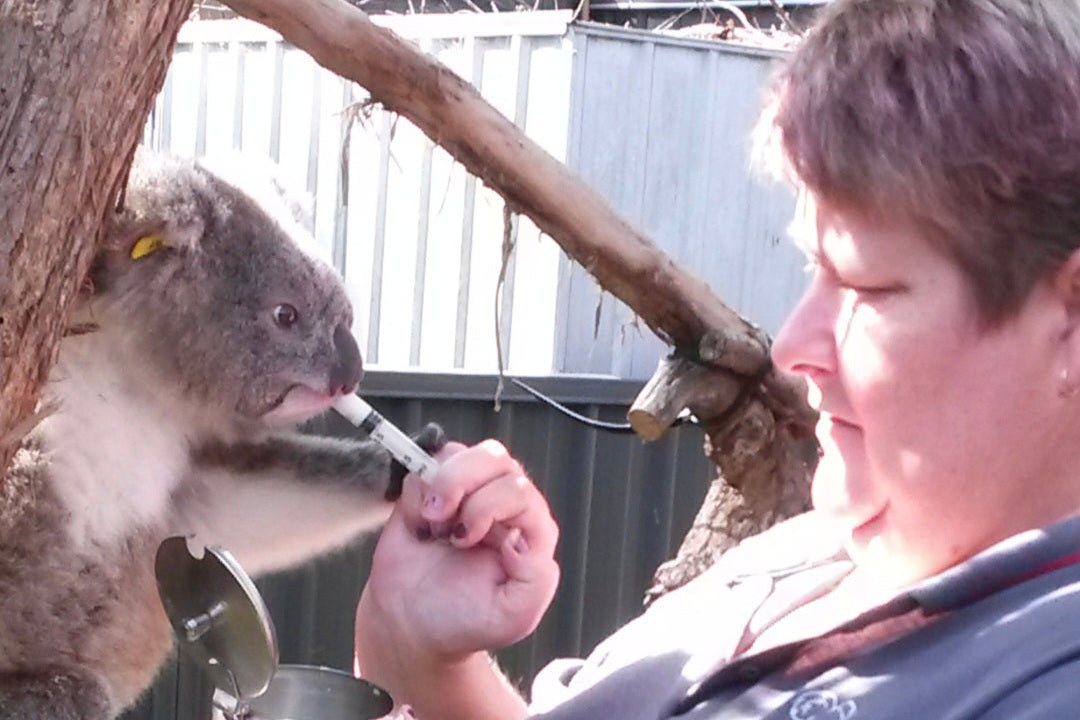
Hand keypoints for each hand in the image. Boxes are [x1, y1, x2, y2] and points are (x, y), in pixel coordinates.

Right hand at [354, 439, 558, 716]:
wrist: (411, 627)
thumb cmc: (464, 621)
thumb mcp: (513, 617)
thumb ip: (536, 580)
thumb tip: (520, 540)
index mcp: (529, 530)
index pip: (520, 491)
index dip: (489, 507)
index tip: (465, 540)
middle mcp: (501, 504)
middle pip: (494, 459)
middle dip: (462, 484)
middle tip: (443, 522)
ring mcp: (466, 493)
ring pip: (460, 453)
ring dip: (439, 483)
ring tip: (431, 522)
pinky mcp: (430, 490)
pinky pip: (423, 463)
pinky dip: (415, 489)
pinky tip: (418, 523)